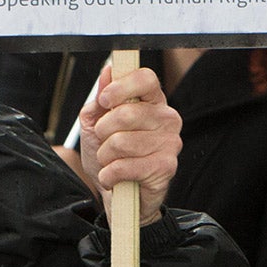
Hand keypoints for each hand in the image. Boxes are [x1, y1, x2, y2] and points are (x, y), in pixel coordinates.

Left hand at [78, 63, 181, 226]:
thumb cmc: (111, 156)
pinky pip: (124, 166)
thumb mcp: (97, 124)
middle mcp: (167, 118)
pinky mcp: (166, 167)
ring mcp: (170, 143)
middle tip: (105, 142)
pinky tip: (114, 177)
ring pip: (121, 142)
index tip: (104, 100)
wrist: (118, 195)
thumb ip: (101, 99)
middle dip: (103, 131)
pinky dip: (109, 174)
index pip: (146, 78)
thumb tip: (108, 71)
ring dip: (105, 156)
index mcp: (152, 102)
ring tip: (110, 161)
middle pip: (126, 112)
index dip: (121, 87)